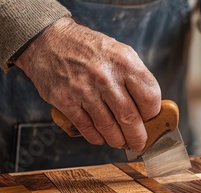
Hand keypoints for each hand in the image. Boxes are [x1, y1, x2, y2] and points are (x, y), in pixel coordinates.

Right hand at [16, 17, 160, 150]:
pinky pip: (87, 127)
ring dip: (117, 140)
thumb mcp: (119, 52)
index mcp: (124, 62)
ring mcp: (84, 89)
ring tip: (120, 142)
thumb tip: (149, 107)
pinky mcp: (66, 101)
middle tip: (139, 143)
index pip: (149, 97)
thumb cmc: (88, 49)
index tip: (150, 120)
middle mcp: (105, 76)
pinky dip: (96, 137)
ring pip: (109, 127)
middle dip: (137, 136)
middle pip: (130, 118)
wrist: (48, 41)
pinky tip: (100, 138)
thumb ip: (134, 77)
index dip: (152, 114)